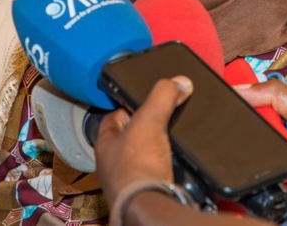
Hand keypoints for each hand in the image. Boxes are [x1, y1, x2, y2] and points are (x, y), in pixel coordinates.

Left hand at [95, 77, 192, 208]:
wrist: (150, 205)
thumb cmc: (136, 167)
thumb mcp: (149, 120)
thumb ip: (163, 96)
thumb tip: (179, 82)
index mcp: (106, 143)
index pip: (114, 116)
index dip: (128, 103)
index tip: (143, 96)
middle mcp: (115, 163)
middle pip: (133, 135)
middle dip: (149, 125)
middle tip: (165, 115)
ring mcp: (133, 178)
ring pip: (148, 154)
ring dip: (161, 145)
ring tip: (175, 134)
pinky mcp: (151, 189)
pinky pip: (161, 169)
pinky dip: (171, 163)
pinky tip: (180, 158)